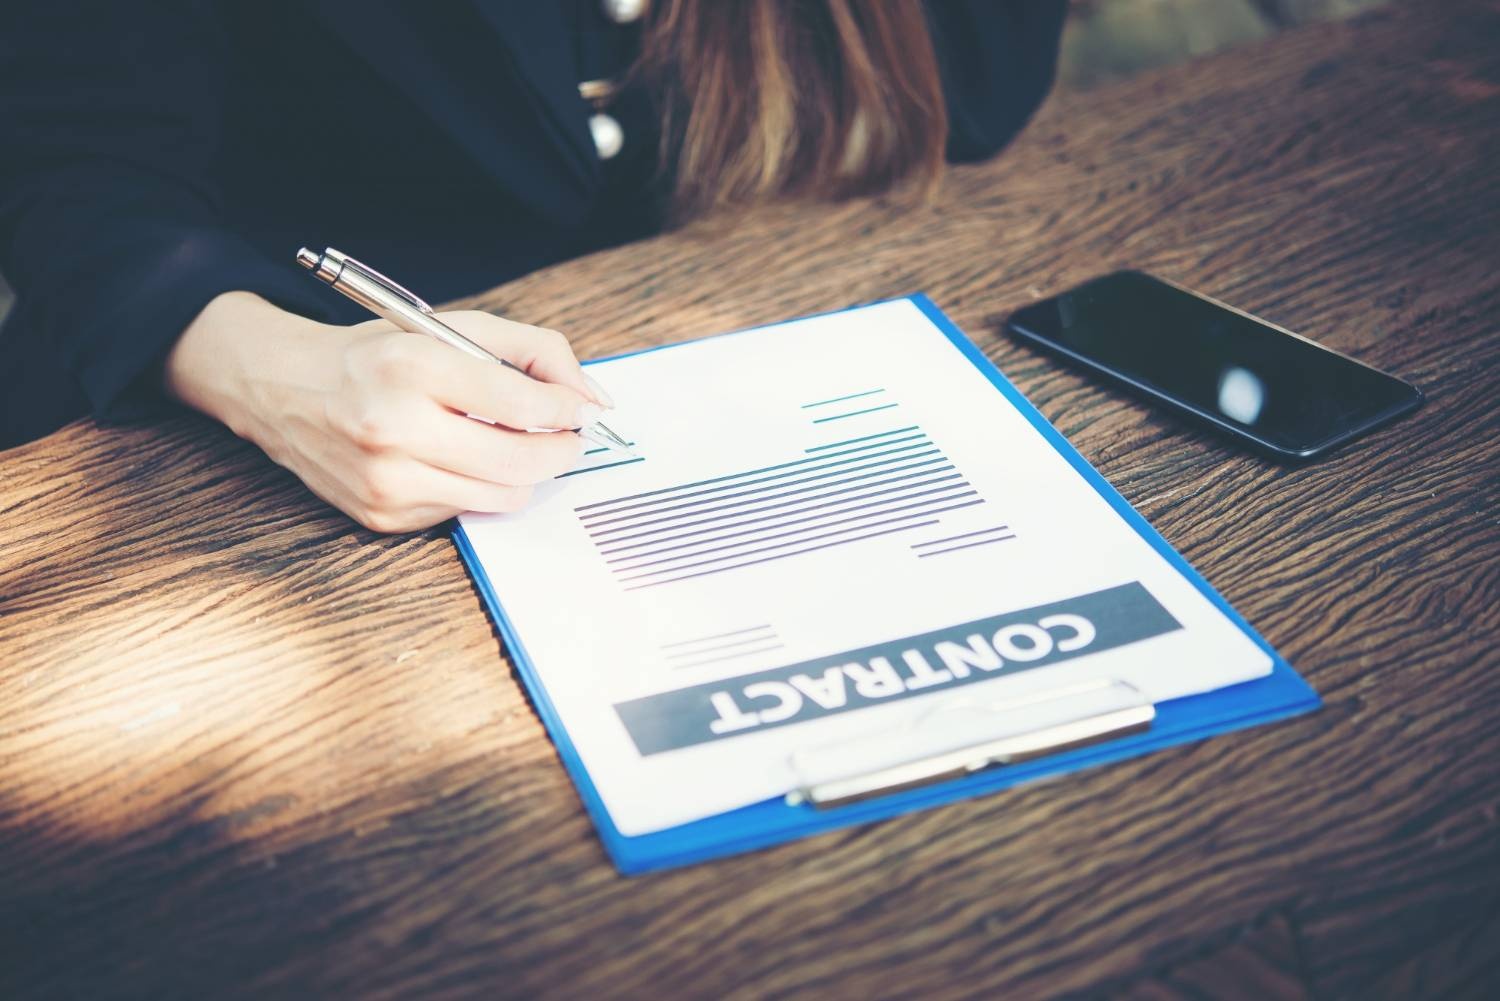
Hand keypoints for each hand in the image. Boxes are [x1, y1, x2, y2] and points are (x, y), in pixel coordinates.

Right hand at [165, 292, 613, 531]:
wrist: (282, 388)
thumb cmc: (378, 355)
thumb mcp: (451, 328)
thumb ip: (533, 351)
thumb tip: (593, 398)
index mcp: (413, 367)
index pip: (521, 404)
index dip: (567, 410)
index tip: (582, 409)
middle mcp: (394, 427)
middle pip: (521, 462)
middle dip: (563, 452)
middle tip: (570, 438)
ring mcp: (386, 480)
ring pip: (502, 497)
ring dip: (529, 476)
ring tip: (523, 449)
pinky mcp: (380, 515)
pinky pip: (464, 513)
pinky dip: (480, 490)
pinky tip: (462, 462)